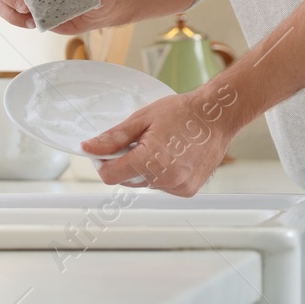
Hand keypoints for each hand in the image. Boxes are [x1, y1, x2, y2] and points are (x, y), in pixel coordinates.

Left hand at [82, 82, 241, 196]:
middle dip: (127, 162)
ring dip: (145, 169)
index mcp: (149, 161)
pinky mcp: (188, 191)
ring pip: (145, 184)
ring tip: (162, 145)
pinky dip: (162, 174)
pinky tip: (174, 155)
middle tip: (142, 140)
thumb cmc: (182, 112)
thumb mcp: (142, 118)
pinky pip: (163, 186)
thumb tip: (88, 148)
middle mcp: (164, 179)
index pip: (110, 176)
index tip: (108, 151)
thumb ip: (113, 138)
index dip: (104, 163)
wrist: (217, 116)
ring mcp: (177, 187)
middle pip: (127, 180)